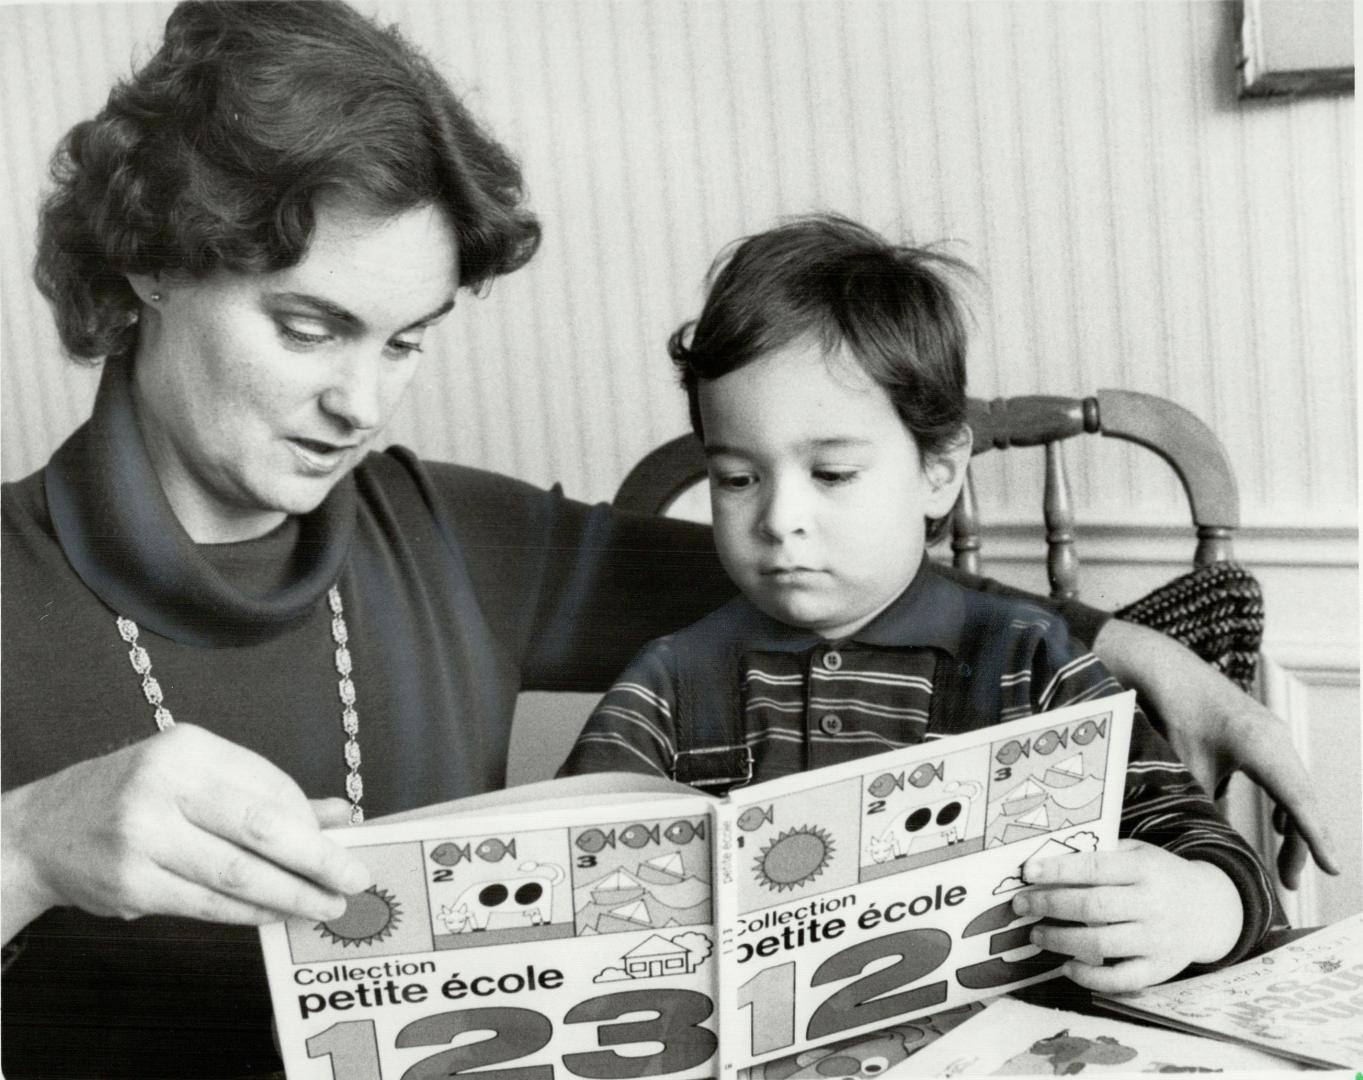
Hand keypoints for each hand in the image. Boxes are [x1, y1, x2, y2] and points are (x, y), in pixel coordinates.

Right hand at [1, 724, 371, 944]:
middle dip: (319, 858)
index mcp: (189, 748)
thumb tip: (342, 814)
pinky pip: (209, 904)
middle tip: (355, 879)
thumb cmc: (136, 798)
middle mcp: (165, 786)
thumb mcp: (197, 776)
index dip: (313, 821)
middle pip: (262, 827)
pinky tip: (279, 914)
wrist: (42, 831)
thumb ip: (269, 793)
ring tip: (327, 905)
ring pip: (239, 872)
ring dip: (293, 894)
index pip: (271, 786)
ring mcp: (144, 836)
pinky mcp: (132, 884)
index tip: (344, 843)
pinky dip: (252, 911)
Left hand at [1013, 840, 1243, 991]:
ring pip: (1102, 944)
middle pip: (1094, 907)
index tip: (1027, 872)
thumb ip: (1102, 856)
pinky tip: (1067, 966)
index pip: (1096, 867)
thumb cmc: (1158, 876)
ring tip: (1036, 934)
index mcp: (1145, 869)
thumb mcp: (1137, 854)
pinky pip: (1121, 979)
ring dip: (1061, 940)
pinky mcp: (1160, 970)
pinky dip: (1090, 976)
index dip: (1059, 870)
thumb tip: (1048, 862)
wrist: (1210, 909)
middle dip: (1050, 905)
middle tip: (1022, 905)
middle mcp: (1153, 905)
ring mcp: (1158, 940)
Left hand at [1091, 619, 1338, 887]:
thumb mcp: (1188, 768)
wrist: (1165, 670)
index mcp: (1262, 747)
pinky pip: (1283, 776)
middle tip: (1290, 882)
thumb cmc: (1173, 715)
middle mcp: (1276, 739)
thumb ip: (1207, 805)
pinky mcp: (1262, 734)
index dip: (1315, 838)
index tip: (1333, 869)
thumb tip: (1217, 844)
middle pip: (1300, 800)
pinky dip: (1284, 804)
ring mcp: (1272, 734)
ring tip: (1286, 866)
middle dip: (1300, 844)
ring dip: (1293, 826)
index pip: (1297, 801)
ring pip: (1293, 789)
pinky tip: (1281, 827)